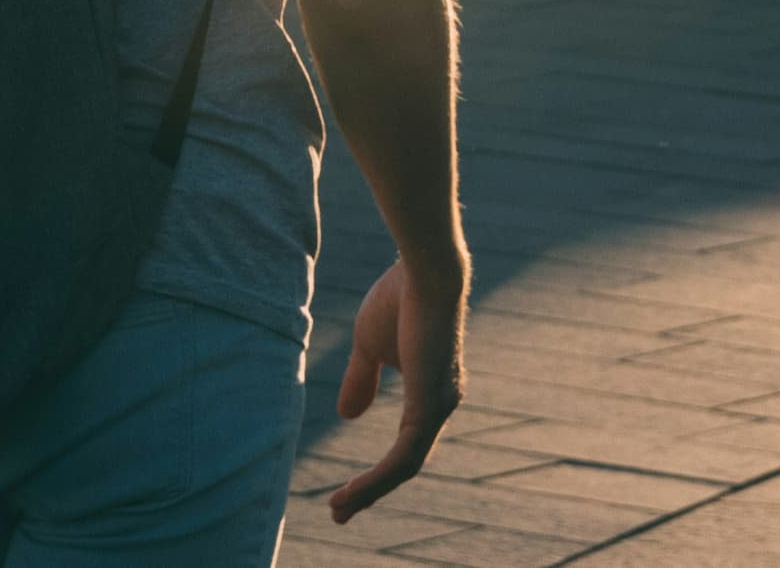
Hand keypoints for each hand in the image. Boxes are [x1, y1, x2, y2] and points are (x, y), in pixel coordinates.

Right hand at [330, 259, 465, 522]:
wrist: (423, 268)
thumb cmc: (399, 296)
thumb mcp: (369, 343)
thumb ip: (362, 378)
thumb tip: (347, 415)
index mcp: (431, 391)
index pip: (406, 444)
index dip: (377, 469)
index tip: (346, 489)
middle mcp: (440, 404)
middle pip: (406, 464)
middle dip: (371, 490)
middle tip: (339, 511)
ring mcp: (438, 407)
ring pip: (404, 468)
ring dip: (370, 492)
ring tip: (339, 508)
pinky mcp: (429, 406)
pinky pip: (403, 459)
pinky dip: (376, 480)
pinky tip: (353, 491)